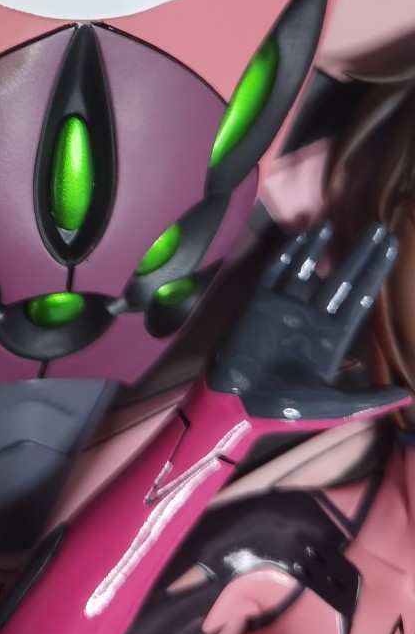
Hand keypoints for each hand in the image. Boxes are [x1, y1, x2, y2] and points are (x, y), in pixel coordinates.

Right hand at [207, 220, 407, 421]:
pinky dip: (288, 255)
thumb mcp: (333, 407)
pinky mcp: (260, 303)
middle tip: (379, 228)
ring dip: (320, 247)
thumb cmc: (283, 410)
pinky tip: (301, 238)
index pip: (360, 298)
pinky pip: (275, 273)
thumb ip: (368, 399)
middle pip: (341, 279)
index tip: (391, 248)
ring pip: (307, 270)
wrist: (236, 405)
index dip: (376, 273)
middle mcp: (312, 318)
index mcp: (332, 339)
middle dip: (360, 254)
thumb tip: (408, 396)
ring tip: (333, 223)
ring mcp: (285, 308)